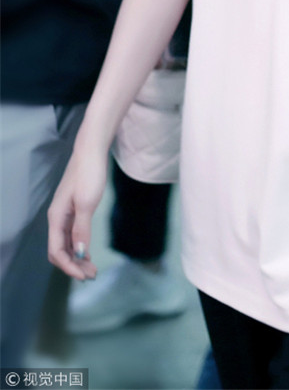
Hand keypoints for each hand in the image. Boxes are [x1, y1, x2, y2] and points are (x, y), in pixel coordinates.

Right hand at [47, 142, 107, 279]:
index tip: (84, 276)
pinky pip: (72, 235)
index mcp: (56, 218)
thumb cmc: (88, 173)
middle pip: (60, 251)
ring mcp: (65, 214)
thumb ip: (81, 229)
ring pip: (67, 244)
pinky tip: (88, 254)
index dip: (69, 267)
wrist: (92, 151)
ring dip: (77, 259)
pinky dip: (79, 247)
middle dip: (73, 266)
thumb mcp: (86, 202)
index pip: (57, 251)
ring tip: (92, 269)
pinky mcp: (74, 210)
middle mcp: (58, 218)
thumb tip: (80, 253)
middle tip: (92, 275)